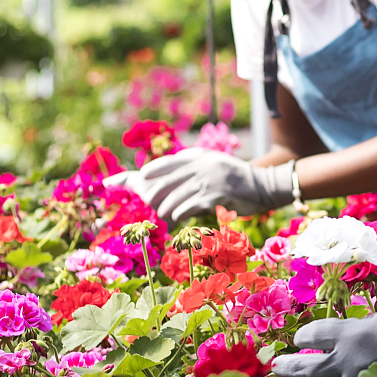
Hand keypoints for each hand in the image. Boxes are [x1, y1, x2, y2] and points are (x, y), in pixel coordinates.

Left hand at [104, 149, 293, 222]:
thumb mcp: (208, 166)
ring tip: (167, 218)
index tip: (113, 184)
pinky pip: (187, 208)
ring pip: (170, 200)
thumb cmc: (231, 180)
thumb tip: (151, 176)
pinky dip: (179, 216)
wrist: (263, 186)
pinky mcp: (215, 194)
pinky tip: (179, 219)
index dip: (136, 178)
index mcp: (193, 157)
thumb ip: (185, 168)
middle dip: (149, 200)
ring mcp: (206, 179)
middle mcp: (197, 165)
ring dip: (164, 213)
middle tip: (150, 210)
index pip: (157, 167)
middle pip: (158, 185)